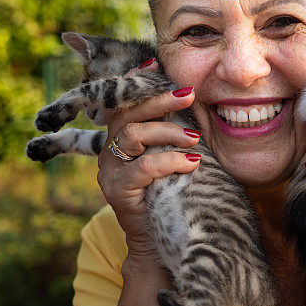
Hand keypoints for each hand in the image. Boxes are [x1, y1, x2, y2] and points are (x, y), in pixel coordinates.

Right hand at [96, 60, 201, 267]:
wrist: (160, 243)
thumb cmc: (172, 196)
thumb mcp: (174, 158)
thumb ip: (176, 133)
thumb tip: (194, 98)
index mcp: (121, 139)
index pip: (124, 102)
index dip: (136, 81)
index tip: (155, 63)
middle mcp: (110, 151)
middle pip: (127, 112)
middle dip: (159, 99)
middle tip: (189, 94)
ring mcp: (109, 170)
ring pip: (133, 134)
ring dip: (168, 132)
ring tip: (195, 140)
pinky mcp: (116, 190)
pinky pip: (142, 167)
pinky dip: (169, 161)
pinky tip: (192, 163)